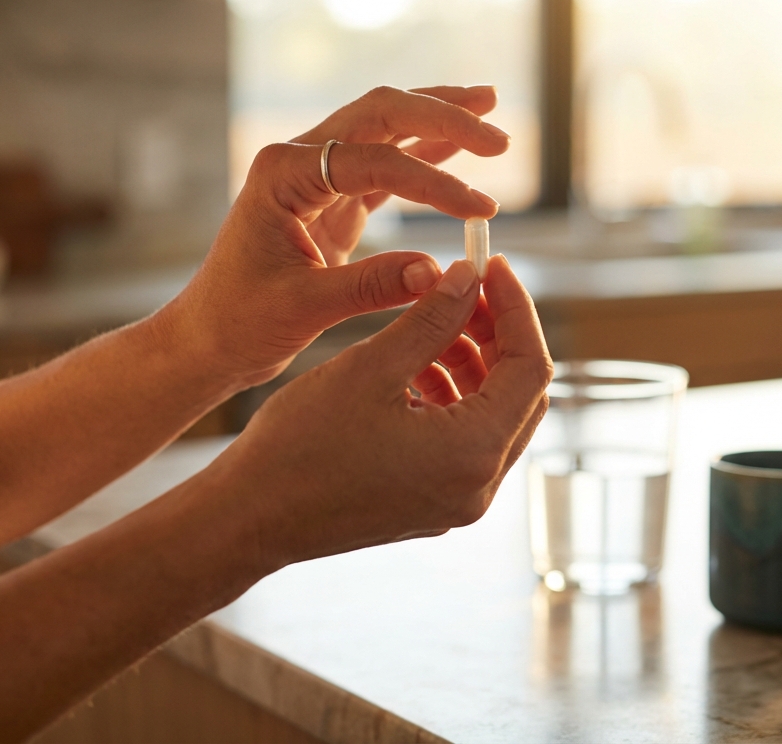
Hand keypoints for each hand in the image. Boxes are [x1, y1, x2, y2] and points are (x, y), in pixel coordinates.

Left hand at [162, 85, 509, 389]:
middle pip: (381, 114)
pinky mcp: (330, 201)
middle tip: (499, 134)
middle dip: (443, 116)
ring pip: (385, 128)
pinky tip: (461, 148)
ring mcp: (315, 177)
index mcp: (282, 175)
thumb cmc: (239, 323)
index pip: (374, 161)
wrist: (206, 340)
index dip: (433, 183)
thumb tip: (440, 274)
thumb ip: (371, 286)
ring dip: (438, 119)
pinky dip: (425, 155)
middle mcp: (298, 160)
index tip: (482, 210)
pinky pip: (385, 165)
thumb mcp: (303, 308)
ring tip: (491, 107)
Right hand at [213, 255, 552, 568]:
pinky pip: (463, 441)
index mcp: (473, 453)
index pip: (532, 369)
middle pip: (520, 394)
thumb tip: (470, 278)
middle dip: (498, 334)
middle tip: (466, 287)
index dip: (517, 309)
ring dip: (474, 362)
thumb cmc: (301, 445)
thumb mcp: (372, 367)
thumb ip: (433, 319)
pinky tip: (415, 364)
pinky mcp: (431, 503)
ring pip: (492, 416)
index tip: (494, 266)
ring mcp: (456, 501)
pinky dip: (451, 395)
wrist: (249, 517)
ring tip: (435, 319)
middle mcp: (478, 487)